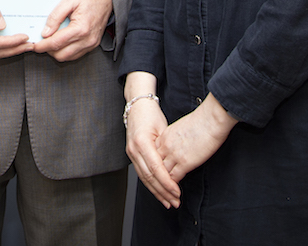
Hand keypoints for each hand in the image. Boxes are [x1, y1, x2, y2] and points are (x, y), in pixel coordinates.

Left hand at [32, 0, 112, 61]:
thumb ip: (55, 17)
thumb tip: (45, 32)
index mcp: (81, 28)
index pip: (56, 43)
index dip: (42, 46)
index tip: (34, 45)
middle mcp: (88, 39)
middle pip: (61, 55)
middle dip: (48, 50)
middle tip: (40, 42)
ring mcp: (92, 43)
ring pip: (68, 57)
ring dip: (57, 51)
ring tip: (50, 40)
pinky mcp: (93, 44)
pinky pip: (76, 54)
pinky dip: (66, 50)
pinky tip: (61, 40)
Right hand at [124, 91, 179, 207]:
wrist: (137, 106)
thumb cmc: (151, 114)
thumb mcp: (163, 129)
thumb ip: (167, 148)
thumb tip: (175, 167)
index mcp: (142, 142)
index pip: (155, 169)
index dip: (167, 183)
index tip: (177, 192)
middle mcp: (134, 149)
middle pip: (149, 177)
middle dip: (162, 192)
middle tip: (175, 202)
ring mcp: (131, 153)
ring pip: (144, 178)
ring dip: (156, 191)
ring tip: (168, 201)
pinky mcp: (132, 155)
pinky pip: (141, 173)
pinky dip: (150, 184)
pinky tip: (158, 192)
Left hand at [157, 94, 236, 185]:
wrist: (211, 118)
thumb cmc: (202, 120)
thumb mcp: (181, 127)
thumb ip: (175, 138)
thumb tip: (178, 145)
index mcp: (164, 136)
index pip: (153, 155)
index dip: (153, 167)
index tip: (156, 176)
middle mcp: (165, 146)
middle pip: (153, 167)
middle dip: (155, 180)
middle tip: (158, 190)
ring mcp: (173, 154)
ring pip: (161, 175)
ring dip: (163, 187)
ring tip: (167, 197)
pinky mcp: (184, 162)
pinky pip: (173, 179)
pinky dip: (172, 188)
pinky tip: (175, 193)